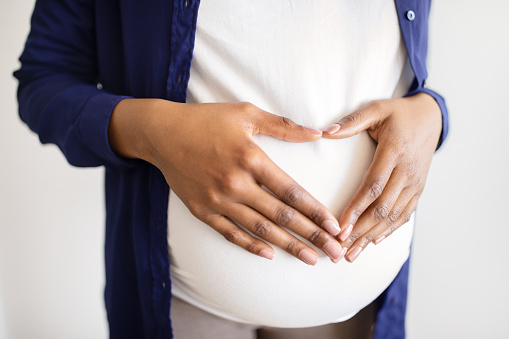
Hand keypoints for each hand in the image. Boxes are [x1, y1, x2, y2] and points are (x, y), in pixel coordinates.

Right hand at [109, 99, 343, 264]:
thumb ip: (283, 126)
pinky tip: (269, 255)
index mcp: (250, 158)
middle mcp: (235, 183)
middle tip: (334, 252)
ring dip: (287, 245)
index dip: (315, 211)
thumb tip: (318, 133)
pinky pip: (230, 233)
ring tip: (311, 258)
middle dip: (311, 235)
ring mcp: (217, 200)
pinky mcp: (202, 210)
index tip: (334, 226)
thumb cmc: (206, 119)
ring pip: (259, 229)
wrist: (162, 133)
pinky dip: (250, 246)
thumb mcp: (246, 113)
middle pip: (280, 216)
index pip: (291, 192)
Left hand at [322, 93, 441, 261]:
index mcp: (394, 151)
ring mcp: (415, 182)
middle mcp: (407, 171)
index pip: (373, 186)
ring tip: (352, 254)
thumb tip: (324, 132)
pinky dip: (390, 230)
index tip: (340, 226)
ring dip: (372, 237)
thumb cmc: (399, 113)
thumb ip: (351, 122)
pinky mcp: (418, 189)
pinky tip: (374, 242)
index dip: (357, 208)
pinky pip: (405, 214)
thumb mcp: (376, 109)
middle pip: (383, 207)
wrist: (432, 117)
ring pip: (393, 216)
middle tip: (339, 248)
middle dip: (360, 231)